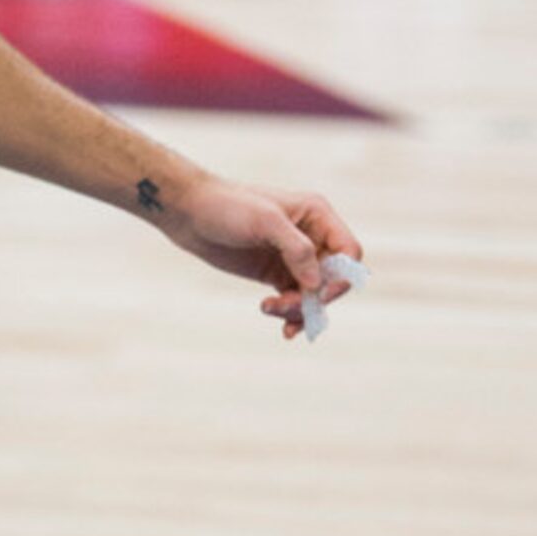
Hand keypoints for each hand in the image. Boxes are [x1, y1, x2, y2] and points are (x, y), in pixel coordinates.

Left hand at [154, 177, 363, 339]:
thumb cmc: (226, 206)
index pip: (349, 252)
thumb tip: (316, 282)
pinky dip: (292, 315)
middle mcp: (311, 236)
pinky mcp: (275, 272)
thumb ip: (296, 248)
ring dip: (298, 309)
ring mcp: (294, 257)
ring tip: (269, 309)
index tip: (320, 293)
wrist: (188, 213)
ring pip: (313, 294)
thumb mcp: (264, 221)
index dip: (342, 276)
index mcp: (317, 215)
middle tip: (285, 307)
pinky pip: (295, 299)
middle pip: (333, 278)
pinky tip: (283, 329)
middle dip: (314, 298)